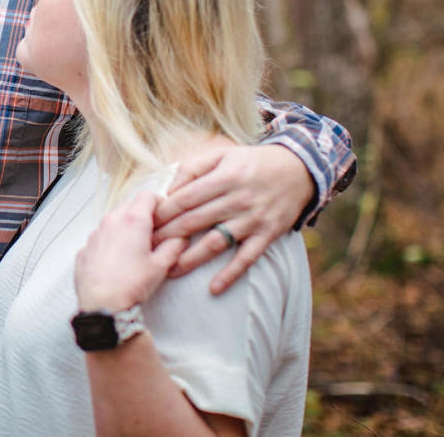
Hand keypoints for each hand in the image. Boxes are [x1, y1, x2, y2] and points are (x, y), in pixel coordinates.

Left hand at [75, 190, 187, 310]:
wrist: (102, 305)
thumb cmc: (131, 285)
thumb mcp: (160, 266)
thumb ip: (173, 247)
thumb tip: (179, 240)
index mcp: (133, 221)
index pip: (147, 196)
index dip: (159, 203)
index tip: (164, 216)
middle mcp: (111, 221)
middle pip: (129, 205)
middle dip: (142, 215)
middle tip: (153, 233)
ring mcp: (95, 234)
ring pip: (113, 221)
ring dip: (125, 229)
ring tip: (134, 249)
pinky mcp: (85, 248)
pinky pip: (100, 238)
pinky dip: (109, 243)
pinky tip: (116, 261)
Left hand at [151, 144, 313, 294]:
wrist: (299, 170)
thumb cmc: (252, 161)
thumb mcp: (222, 154)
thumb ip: (192, 168)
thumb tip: (168, 189)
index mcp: (223, 177)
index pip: (184, 198)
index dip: (162, 212)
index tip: (144, 224)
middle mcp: (237, 199)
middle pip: (194, 221)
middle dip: (167, 237)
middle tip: (145, 250)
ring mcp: (253, 219)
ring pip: (216, 242)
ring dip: (191, 259)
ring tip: (169, 271)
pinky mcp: (268, 234)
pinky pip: (247, 258)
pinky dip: (231, 274)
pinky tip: (214, 289)